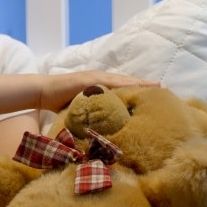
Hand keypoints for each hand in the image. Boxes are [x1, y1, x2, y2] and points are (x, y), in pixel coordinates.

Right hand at [39, 71, 159, 111]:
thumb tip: (101, 129)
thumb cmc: (59, 102)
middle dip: (145, 85)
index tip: (157, 94)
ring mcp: (95, 78)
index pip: (123, 87)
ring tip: (156, 86)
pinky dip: (122, 84)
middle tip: (164, 88)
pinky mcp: (88, 79)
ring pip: (122, 80)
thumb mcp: (80, 109)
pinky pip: (109, 82)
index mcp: (100, 86)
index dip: (139, 90)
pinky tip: (134, 86)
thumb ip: (91, 113)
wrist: (42, 92)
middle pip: (127, 81)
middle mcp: (100, 79)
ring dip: (138, 83)